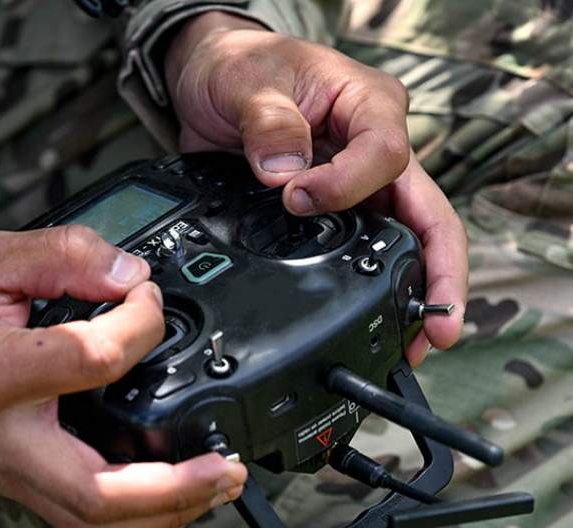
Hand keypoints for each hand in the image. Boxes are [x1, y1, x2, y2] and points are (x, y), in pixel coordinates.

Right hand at [0, 226, 246, 527]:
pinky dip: (125, 513)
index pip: (97, 360)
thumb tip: (131, 273)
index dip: (140, 320)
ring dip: (161, 515)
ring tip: (209, 487)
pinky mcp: (6, 475)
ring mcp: (2, 469)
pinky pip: (73, 514)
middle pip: (101, 496)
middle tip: (224, 464)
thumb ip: (65, 255)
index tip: (144, 296)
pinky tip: (158, 489)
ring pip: (89, 524)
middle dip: (177, 487)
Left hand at [165, 12, 466, 363]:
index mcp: (368, 103)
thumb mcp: (248, 82)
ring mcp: (356, 179)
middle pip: (426, 211)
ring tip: (415, 340)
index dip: (348, 185)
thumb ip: (268, 125)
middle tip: (438, 327)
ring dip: (414, 288)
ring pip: (404, 237)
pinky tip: (375, 315)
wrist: (210, 81)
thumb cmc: (239, 67)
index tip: (298, 198)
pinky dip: (373, 282)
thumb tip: (284, 173)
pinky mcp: (333, 205)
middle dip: (438, 272)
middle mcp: (373, 145)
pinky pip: (363, 245)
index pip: (387, 154)